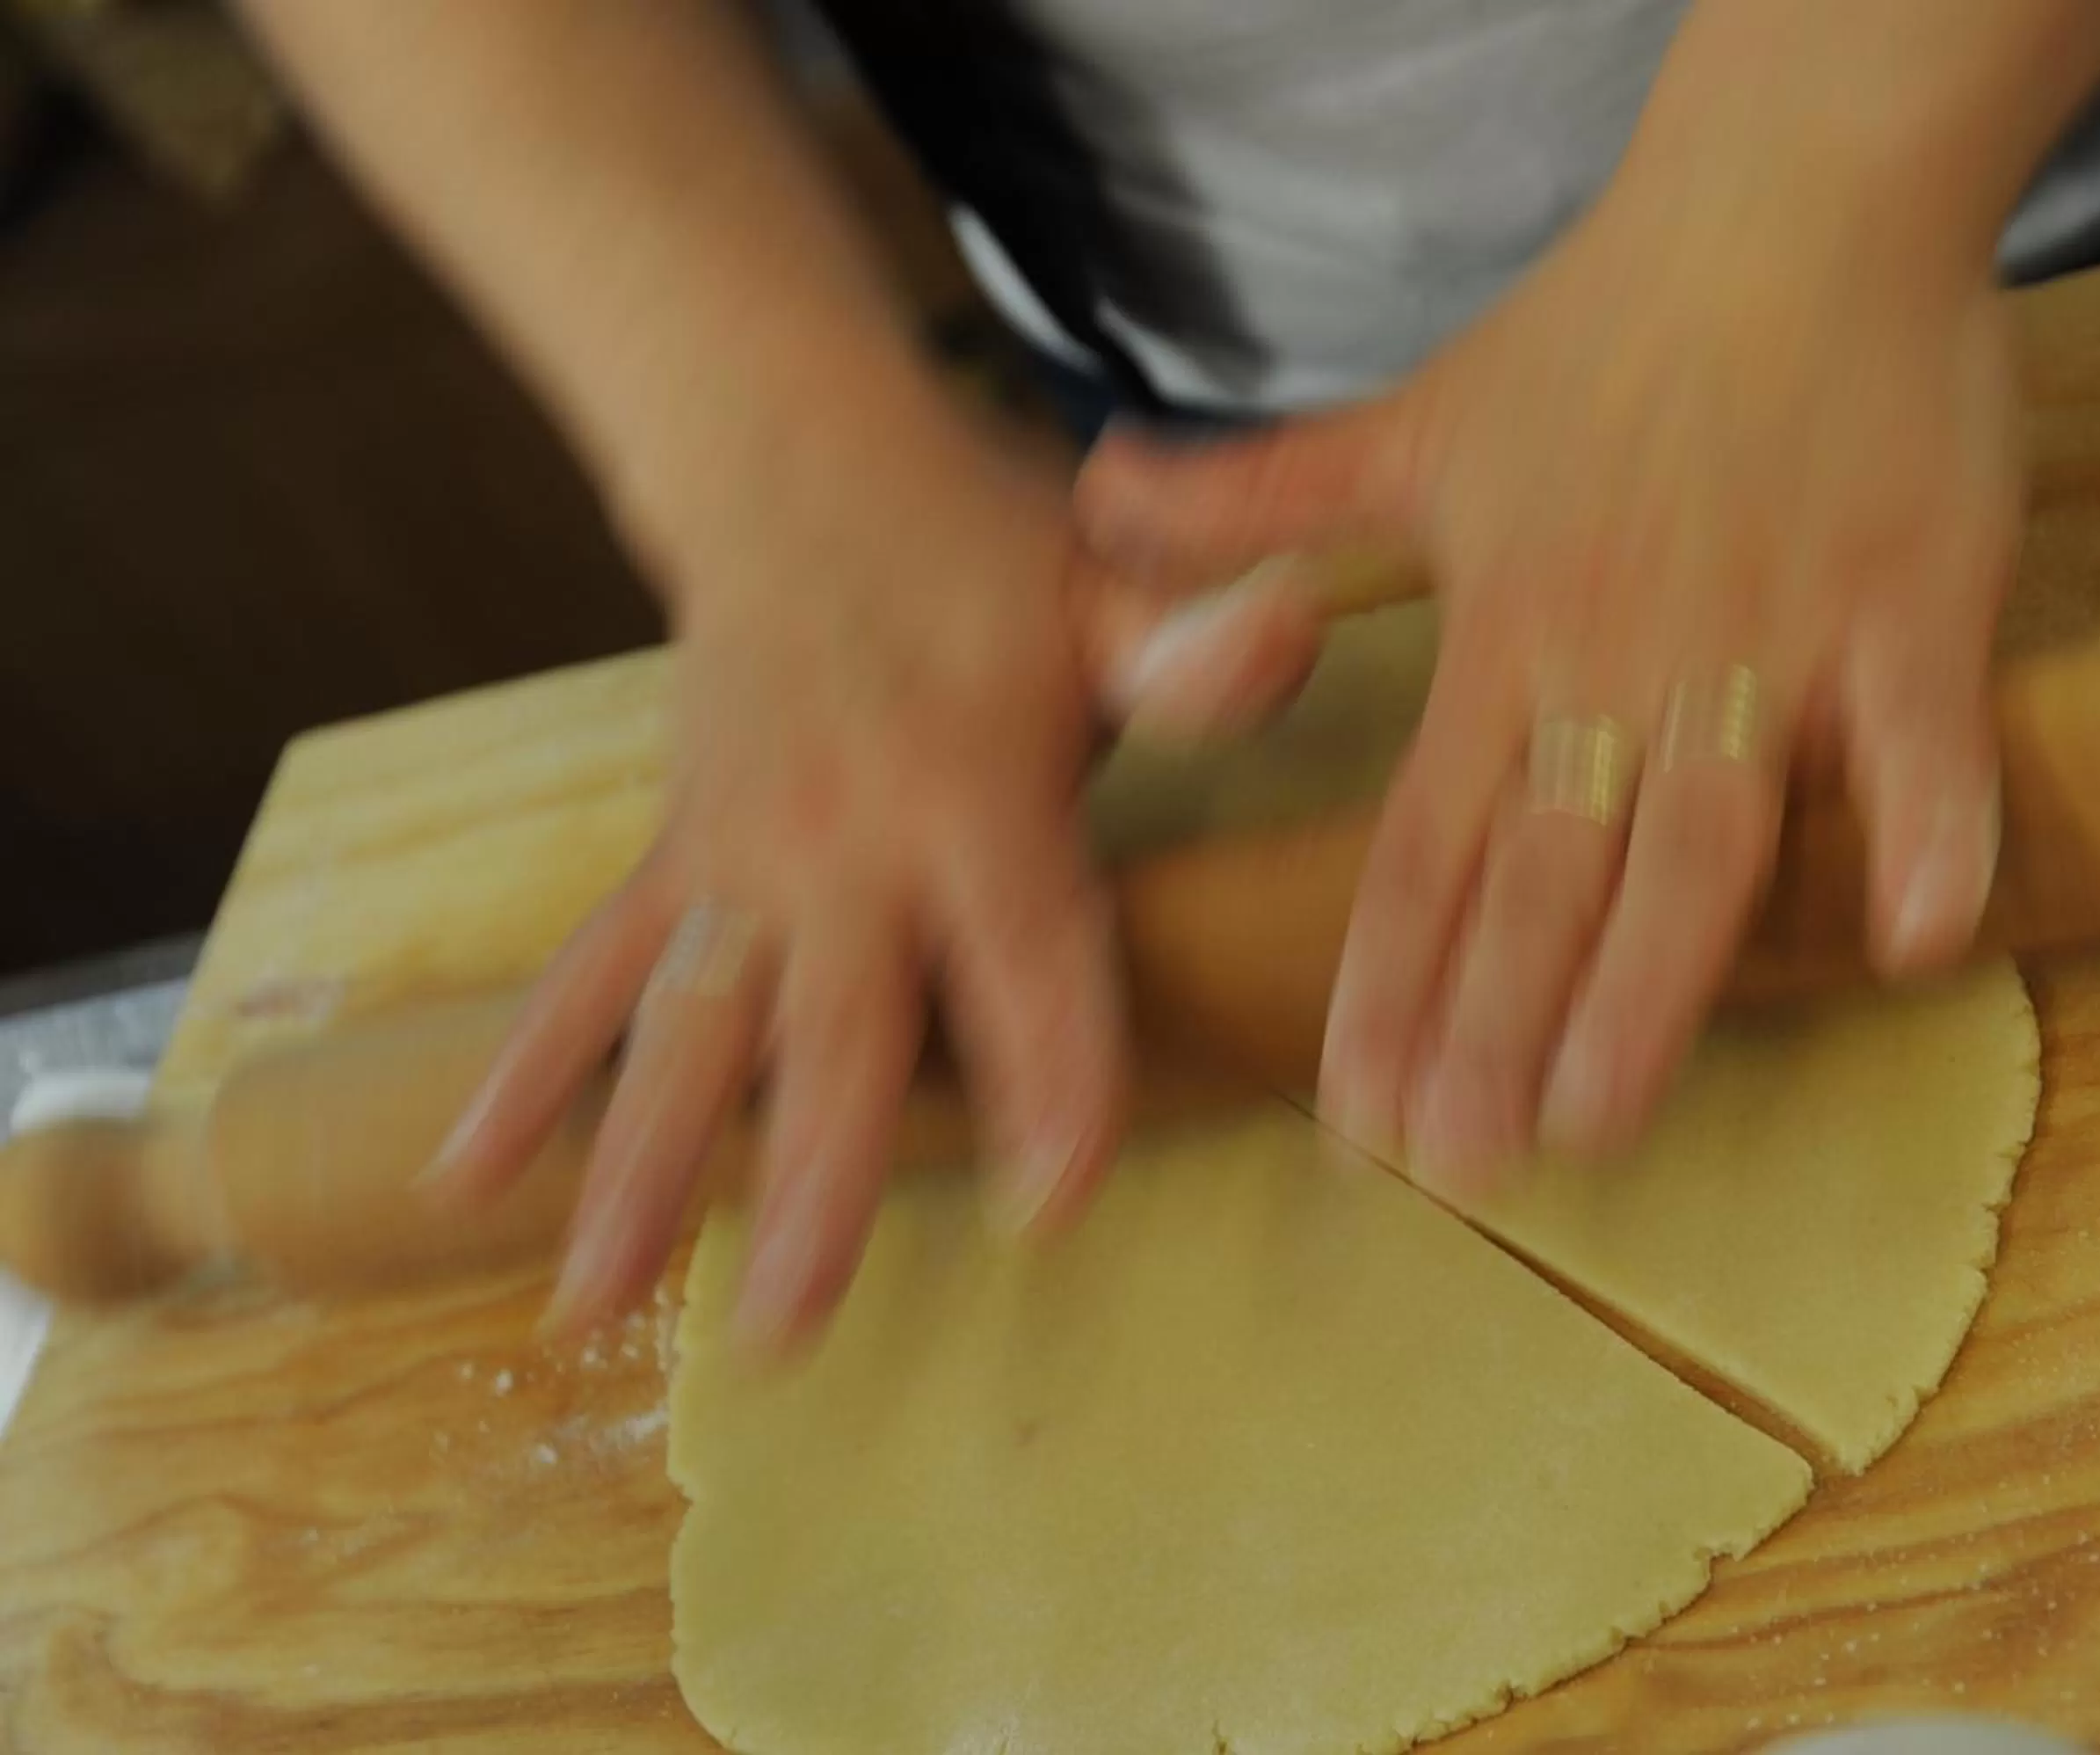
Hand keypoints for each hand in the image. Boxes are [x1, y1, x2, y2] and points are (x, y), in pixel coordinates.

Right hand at [424, 379, 1321, 1350]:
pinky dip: (526, 1072)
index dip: (1050, 1071)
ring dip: (638, 1168)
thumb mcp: (1110, 585)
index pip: (1027, 954)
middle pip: (833, 1034)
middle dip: (814, 1184)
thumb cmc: (983, 546)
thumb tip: (1297, 627)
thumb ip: (1194, 646)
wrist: (789, 457)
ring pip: (684, 1032)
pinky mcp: (673, 859)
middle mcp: (841, 844)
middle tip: (786, 1330)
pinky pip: (590, 974)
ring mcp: (736, 860)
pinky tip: (464, 1179)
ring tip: (594, 1306)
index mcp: (971, 793)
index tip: (1049, 1198)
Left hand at [1075, 124, 2023, 1193]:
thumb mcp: (1412, 423)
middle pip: (1544, 876)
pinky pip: (1918, 732)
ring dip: (1645, 986)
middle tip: (1454, 1165)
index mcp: (1503, 635)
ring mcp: (1764, 639)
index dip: (1385, 984)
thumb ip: (1262, 499)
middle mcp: (1617, 660)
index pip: (1424, 845)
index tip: (1356, 1116)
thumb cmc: (1607, 326)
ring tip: (1596, 1119)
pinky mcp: (1906, 603)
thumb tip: (1099, 495)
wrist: (1791, 204)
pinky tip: (1914, 938)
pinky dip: (1923, 826)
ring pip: (1695, 841)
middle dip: (1489, 1027)